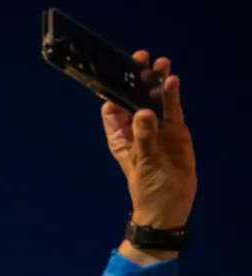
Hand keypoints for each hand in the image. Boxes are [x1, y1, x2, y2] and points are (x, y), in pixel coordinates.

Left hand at [103, 52, 196, 231]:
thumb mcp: (143, 162)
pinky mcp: (176, 130)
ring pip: (155, 99)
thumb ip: (144, 137)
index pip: (112, 110)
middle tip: (140, 58)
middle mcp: (137, 128)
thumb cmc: (148, 187)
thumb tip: (144, 112)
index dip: (113, 92)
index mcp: (120, 136)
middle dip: (136, 79)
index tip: (116, 74)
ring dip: (156, 82)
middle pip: (134, 99)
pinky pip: (173, 109)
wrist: (170, 204)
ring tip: (159, 63)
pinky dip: (172, 95)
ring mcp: (158, 127)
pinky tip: (171, 81)